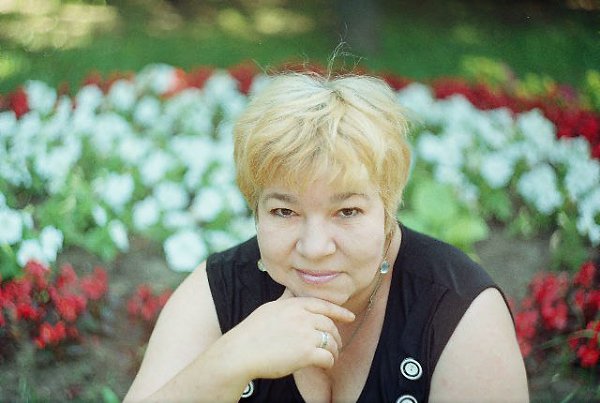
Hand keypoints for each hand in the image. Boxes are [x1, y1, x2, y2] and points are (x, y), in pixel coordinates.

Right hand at [222, 288, 354, 379]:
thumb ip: (285, 300)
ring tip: (330, 357)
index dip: (340, 312)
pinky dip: (328, 363)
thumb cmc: (252, 332)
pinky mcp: (306, 354)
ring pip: (331, 342)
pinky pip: (327, 358)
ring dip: (334, 351)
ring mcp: (306, 335)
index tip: (350, 317)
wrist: (241, 352)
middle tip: (336, 345)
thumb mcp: (269, 308)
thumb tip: (291, 290)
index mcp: (294, 305)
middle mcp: (303, 317)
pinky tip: (324, 366)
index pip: (324, 305)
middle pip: (330, 325)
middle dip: (336, 336)